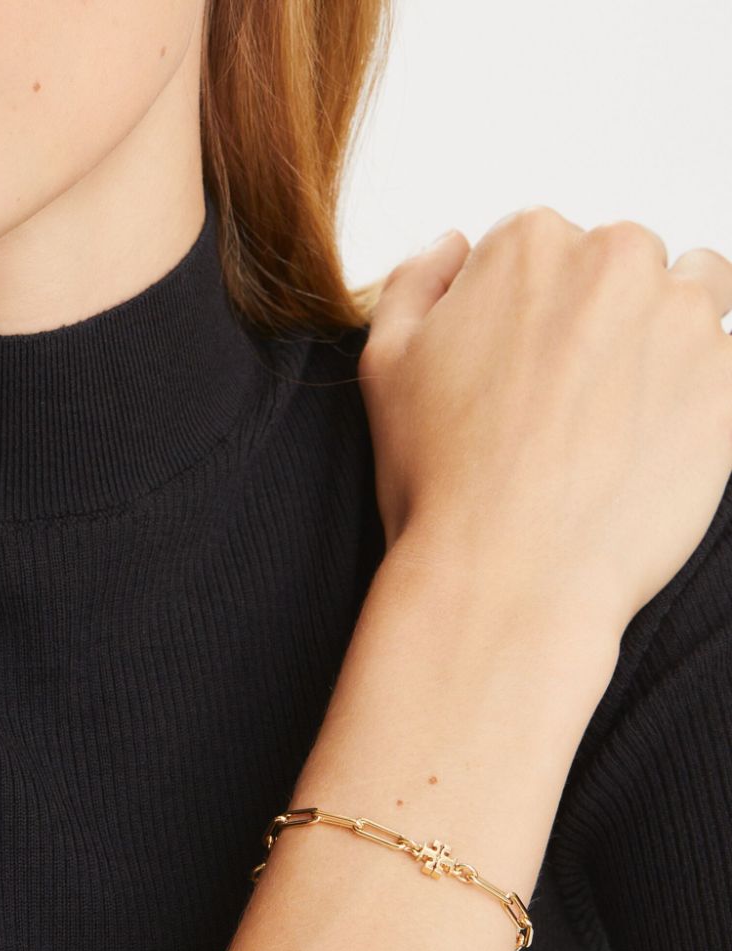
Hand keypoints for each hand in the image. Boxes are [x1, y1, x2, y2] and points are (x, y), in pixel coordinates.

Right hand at [357, 206, 731, 639]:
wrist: (510, 576)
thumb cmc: (442, 482)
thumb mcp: (385, 366)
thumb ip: (416, 283)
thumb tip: (454, 243)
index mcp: (528, 245)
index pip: (546, 248)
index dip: (529, 316)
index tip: (521, 374)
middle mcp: (615, 260)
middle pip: (622, 264)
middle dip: (601, 317)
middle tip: (567, 402)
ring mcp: (683, 318)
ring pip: (691, 295)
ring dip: (664, 337)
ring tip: (619, 415)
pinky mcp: (730, 382)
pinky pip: (726, 365)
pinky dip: (698, 395)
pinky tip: (652, 446)